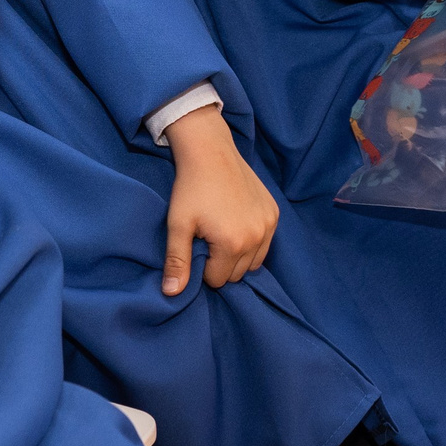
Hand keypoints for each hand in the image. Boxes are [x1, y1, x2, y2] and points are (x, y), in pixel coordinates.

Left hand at [161, 107, 277, 294]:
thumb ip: (177, 261)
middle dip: (221, 263)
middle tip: (207, 237)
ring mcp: (269, 225)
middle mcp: (257, 237)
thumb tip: (172, 294)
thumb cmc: (190, 188)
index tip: (196, 244)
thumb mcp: (178, 225)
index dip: (203, 266)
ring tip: (221, 232)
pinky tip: (236, 223)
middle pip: (237, 274)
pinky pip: (265, 244)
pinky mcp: (274, 213)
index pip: (218, 279)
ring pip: (254, 262)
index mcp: (233, 244)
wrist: (210, 151)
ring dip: (238, 256)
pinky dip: (252, 242)